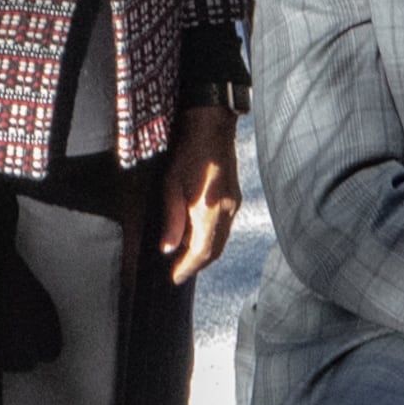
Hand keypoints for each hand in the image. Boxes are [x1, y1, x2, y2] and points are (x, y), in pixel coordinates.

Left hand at [156, 104, 240, 281]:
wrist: (212, 126)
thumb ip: (172, 220)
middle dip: (196, 264)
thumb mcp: (171, 185)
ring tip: (185, 256)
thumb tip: (168, 249)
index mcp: (210, 211)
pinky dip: (211, 237)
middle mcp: (227, 212)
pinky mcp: (235, 197)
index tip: (174, 278)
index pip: (201, 252)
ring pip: (221, 240)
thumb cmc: (188, 151)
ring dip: (204, 252)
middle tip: (178, 271)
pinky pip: (224, 227)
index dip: (187, 268)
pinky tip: (198, 234)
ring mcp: (234, 205)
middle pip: (214, 251)